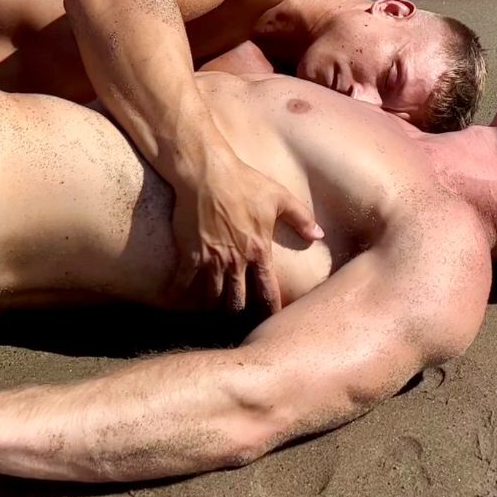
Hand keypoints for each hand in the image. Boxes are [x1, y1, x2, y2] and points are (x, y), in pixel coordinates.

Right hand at [170, 149, 322, 312]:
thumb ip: (301, 217)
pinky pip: (182, 285)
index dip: (272, 310)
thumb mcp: (279, 197)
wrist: (207, 172)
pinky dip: (180, 297)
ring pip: (211, 299)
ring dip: (212, 308)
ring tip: (211, 317)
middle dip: (238, 314)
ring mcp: (210, 260)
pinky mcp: (188, 254)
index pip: (268, 291)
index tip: (273, 323)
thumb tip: (319, 235)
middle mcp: (235, 261)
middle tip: (238, 322)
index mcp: (258, 251)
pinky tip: (177, 305)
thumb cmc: (244, 182)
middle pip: (237, 302)